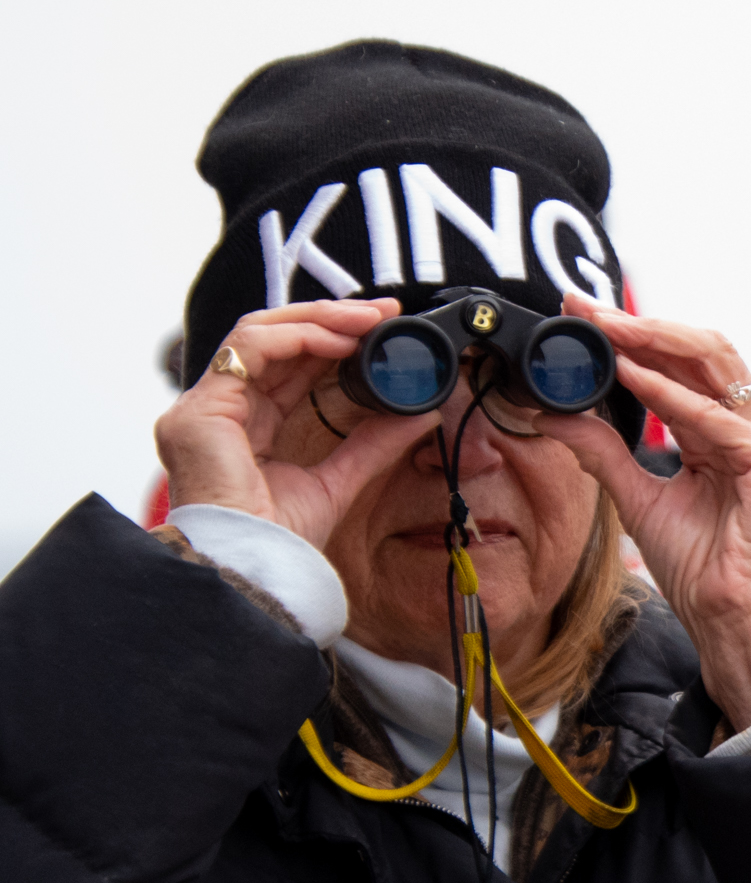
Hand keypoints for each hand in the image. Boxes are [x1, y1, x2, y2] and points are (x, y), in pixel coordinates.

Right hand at [153, 299, 439, 547]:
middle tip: (383, 312)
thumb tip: (419, 413)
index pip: (289, 366)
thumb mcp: (340, 480)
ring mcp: (202, 408)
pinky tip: (338, 339)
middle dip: (331, 320)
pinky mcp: (199, 410)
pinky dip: (297, 336)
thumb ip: (374, 443)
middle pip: (273, 341)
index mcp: (246, 425)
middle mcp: (219, 410)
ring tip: (367, 320)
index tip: (383, 330)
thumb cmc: (281, 541)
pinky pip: (249, 349)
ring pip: (259, 334)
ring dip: (318, 320)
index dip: (334, 341)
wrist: (255, 570)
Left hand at [537, 295, 750, 733]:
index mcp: (725, 430)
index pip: (680, 364)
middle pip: (699, 350)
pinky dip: (667, 393)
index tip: (578, 319)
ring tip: (604, 327)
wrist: (731, 620)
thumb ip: (603, 452)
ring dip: (652, 340)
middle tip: (584, 309)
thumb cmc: (702, 569)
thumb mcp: (637, 496)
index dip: (631, 337)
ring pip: (713, 362)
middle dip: (639, 324)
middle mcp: (750, 425)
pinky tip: (628, 377)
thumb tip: (556, 413)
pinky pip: (711, 416)